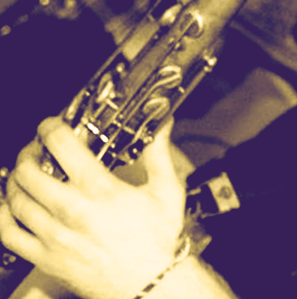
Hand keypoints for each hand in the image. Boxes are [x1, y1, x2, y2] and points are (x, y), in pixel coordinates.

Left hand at [0, 117, 186, 298]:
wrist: (152, 284)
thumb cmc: (160, 242)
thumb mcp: (167, 192)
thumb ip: (159, 154)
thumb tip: (161, 126)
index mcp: (100, 190)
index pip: (61, 145)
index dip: (51, 127)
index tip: (52, 126)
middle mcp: (71, 211)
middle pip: (28, 170)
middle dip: (28, 152)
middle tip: (36, 149)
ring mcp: (54, 236)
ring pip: (16, 198)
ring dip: (15, 179)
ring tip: (25, 173)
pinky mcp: (45, 258)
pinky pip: (9, 233)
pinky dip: (3, 214)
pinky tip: (10, 205)